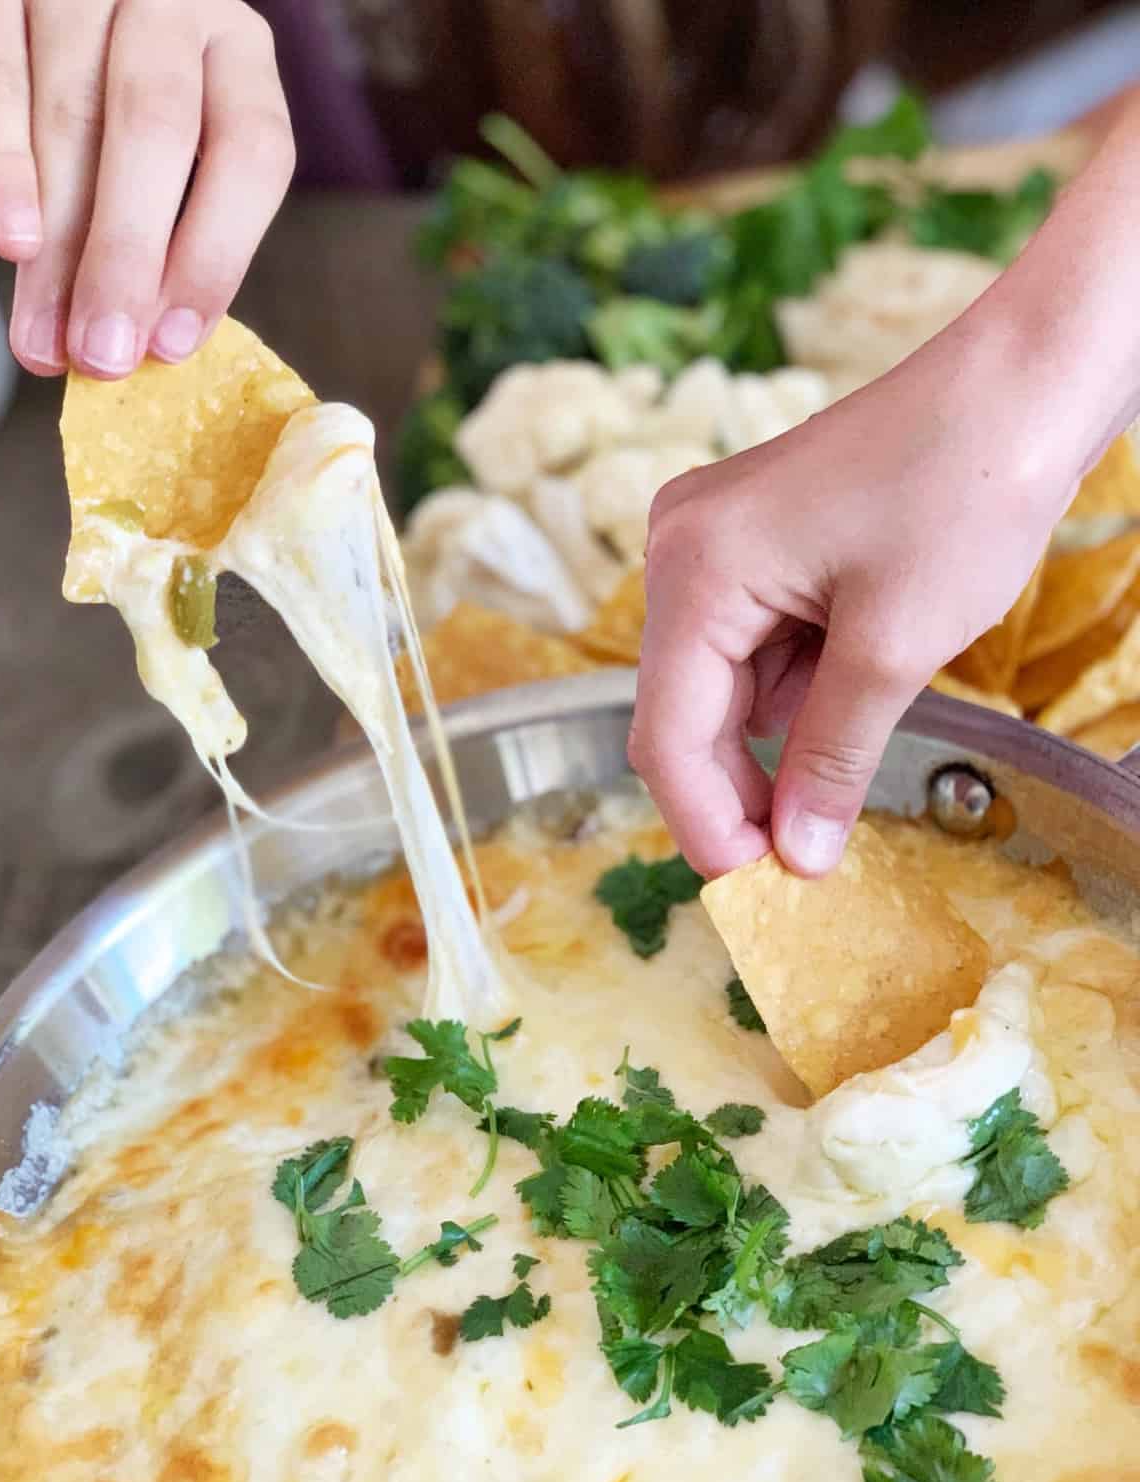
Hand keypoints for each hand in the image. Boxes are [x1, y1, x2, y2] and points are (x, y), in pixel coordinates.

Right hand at [0, 0, 293, 377]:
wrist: (10, 15)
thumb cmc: (94, 108)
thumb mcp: (151, 157)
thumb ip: (162, 227)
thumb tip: (148, 345)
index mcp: (236, 51)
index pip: (253, 150)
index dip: (216, 256)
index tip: (172, 344)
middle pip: (159, 128)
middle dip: (129, 257)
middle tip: (105, 355)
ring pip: (71, 114)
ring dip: (59, 244)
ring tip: (46, 337)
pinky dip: (1, 162)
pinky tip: (12, 241)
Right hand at [627, 321, 1078, 880]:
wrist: (1027, 380)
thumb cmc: (967, 485)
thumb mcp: (896, 647)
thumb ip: (831, 757)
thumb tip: (796, 857)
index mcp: (695, 568)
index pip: (667, 736)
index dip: (708, 824)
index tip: (761, 888)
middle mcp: (682, 550)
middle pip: (684, 713)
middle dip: (741, 788)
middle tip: (804, 856)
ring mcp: (714, 542)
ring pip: (722, 687)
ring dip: (778, 737)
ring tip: (853, 750)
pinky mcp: (755, 543)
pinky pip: (754, 647)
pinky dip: (797, 688)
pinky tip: (854, 682)